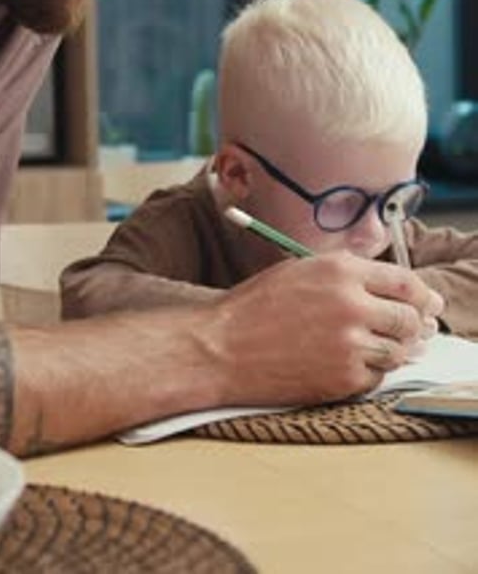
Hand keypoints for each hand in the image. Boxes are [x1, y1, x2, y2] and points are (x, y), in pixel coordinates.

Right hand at [210, 251, 443, 405]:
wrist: (220, 349)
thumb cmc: (254, 307)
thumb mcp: (301, 271)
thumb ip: (347, 275)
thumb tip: (391, 292)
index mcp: (341, 270)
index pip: (406, 282)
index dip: (423, 295)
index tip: (428, 304)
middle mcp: (351, 304)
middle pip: (410, 318)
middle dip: (413, 325)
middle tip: (408, 330)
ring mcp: (349, 344)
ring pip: (398, 350)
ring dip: (393, 349)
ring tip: (375, 346)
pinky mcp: (343, 379)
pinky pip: (376, 376)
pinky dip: (370, 371)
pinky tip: (349, 363)